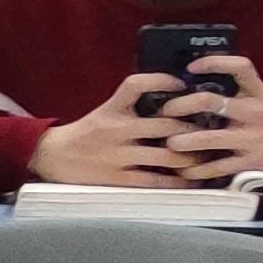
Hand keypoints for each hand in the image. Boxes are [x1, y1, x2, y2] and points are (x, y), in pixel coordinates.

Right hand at [31, 74, 211, 187]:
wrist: (52, 156)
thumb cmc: (86, 134)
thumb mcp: (105, 112)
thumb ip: (133, 107)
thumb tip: (171, 103)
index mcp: (112, 110)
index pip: (136, 85)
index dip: (162, 81)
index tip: (182, 84)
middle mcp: (116, 130)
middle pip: (165, 124)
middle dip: (193, 128)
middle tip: (210, 130)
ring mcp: (118, 155)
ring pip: (167, 155)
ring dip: (192, 157)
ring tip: (204, 157)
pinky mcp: (117, 178)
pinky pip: (155, 180)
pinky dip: (177, 181)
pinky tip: (189, 181)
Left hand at [164, 59, 262, 190]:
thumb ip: (238, 93)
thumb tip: (197, 84)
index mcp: (258, 94)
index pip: (239, 68)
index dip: (213, 62)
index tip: (191, 67)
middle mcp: (254, 113)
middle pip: (209, 102)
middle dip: (179, 106)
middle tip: (164, 112)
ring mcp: (251, 138)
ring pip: (208, 138)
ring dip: (181, 141)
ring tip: (169, 143)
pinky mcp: (251, 162)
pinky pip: (217, 167)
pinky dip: (196, 170)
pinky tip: (183, 170)